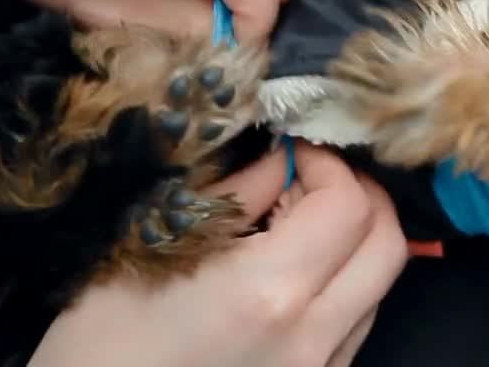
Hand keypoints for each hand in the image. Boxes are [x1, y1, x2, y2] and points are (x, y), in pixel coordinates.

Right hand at [28, 142, 407, 366]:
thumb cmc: (102, 336)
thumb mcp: (158, 241)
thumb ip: (237, 194)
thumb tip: (283, 157)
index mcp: (268, 291)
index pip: (348, 205)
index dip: (327, 162)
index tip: (294, 150)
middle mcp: (309, 337)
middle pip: (387, 245)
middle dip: (360, 195)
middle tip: (315, 175)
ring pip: (379, 287)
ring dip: (355, 241)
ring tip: (300, 222)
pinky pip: (355, 324)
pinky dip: (341, 284)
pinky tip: (294, 271)